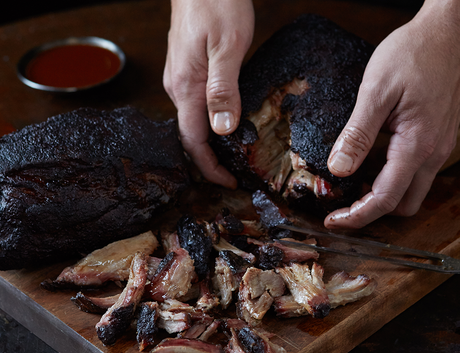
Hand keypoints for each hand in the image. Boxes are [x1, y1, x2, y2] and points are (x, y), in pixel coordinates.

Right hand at [163, 0, 254, 187]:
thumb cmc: (216, 1)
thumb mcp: (228, 46)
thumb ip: (223, 89)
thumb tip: (222, 129)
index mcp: (185, 87)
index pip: (193, 142)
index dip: (210, 168)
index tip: (229, 183)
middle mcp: (178, 88)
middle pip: (191, 137)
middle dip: (212, 161)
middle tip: (237, 174)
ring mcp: (181, 79)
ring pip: (194, 123)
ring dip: (213, 144)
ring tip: (235, 156)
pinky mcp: (188, 71)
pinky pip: (196, 107)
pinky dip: (212, 124)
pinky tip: (228, 125)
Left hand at [324, 0, 459, 228]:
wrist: (447, 32)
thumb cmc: (414, 54)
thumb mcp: (376, 92)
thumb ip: (357, 135)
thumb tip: (339, 169)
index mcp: (417, 145)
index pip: (385, 198)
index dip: (356, 216)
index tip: (332, 220)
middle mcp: (432, 154)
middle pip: (402, 205)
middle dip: (370, 212)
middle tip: (340, 206)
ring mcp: (436, 148)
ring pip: (409, 193)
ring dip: (380, 197)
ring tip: (350, 188)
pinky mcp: (434, 141)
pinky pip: (412, 174)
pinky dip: (389, 180)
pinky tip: (368, 167)